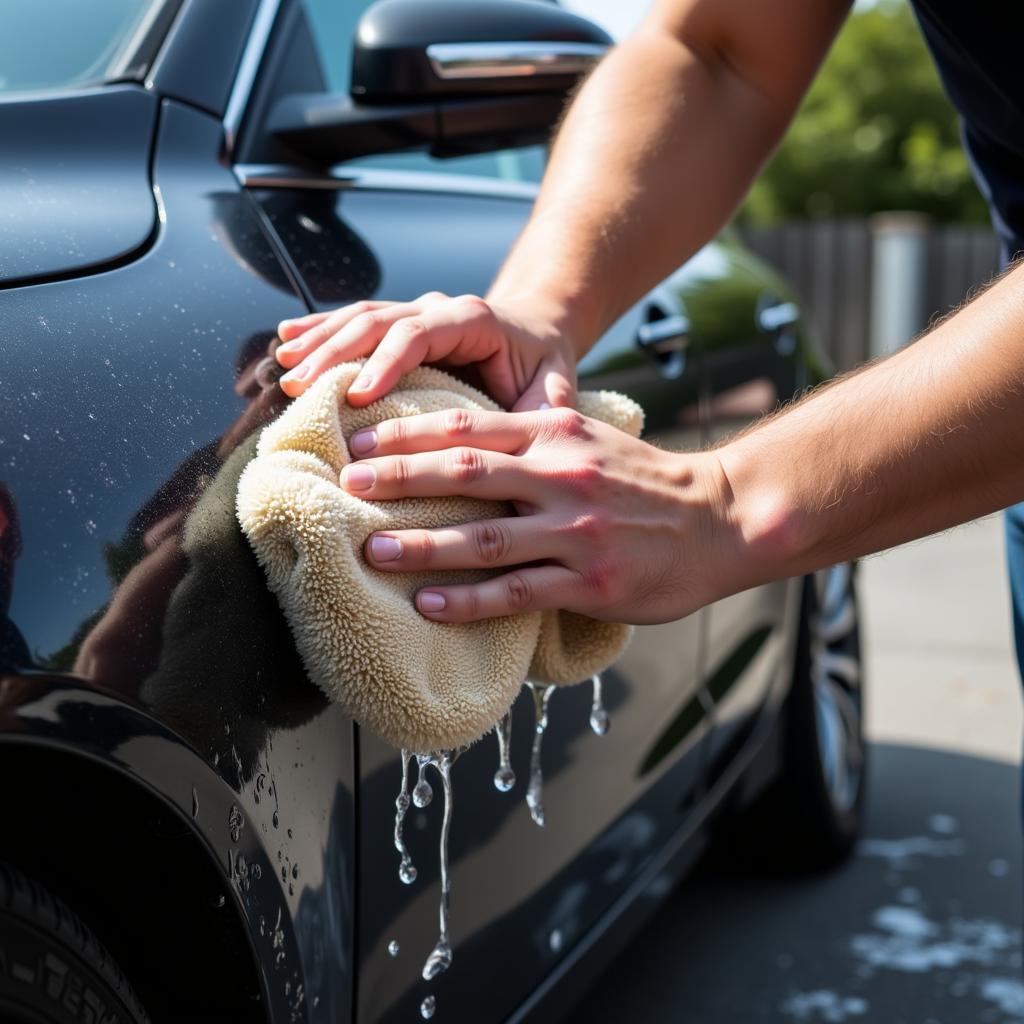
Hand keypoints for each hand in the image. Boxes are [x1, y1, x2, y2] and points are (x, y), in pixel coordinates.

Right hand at [275, 292, 577, 411]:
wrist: (536, 332)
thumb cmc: (543, 366)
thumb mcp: (555, 386)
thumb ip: (548, 407)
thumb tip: (539, 439)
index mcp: (472, 319)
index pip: (419, 334)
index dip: (385, 363)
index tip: (356, 396)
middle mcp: (437, 309)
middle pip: (376, 321)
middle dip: (335, 352)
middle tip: (299, 385)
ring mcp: (414, 313)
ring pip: (358, 318)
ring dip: (319, 342)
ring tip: (283, 368)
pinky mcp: (398, 327)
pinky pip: (353, 322)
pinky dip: (318, 331)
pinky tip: (286, 341)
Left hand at [338, 407, 731, 624]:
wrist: (719, 517)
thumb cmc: (644, 481)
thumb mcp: (590, 439)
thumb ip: (532, 438)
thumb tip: (462, 445)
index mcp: (557, 434)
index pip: (468, 426)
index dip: (407, 431)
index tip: (359, 437)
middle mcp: (561, 476)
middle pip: (465, 474)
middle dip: (398, 478)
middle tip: (348, 484)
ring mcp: (575, 531)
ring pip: (483, 538)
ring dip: (421, 545)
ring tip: (371, 551)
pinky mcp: (589, 581)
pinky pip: (517, 591)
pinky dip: (469, 599)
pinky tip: (429, 605)